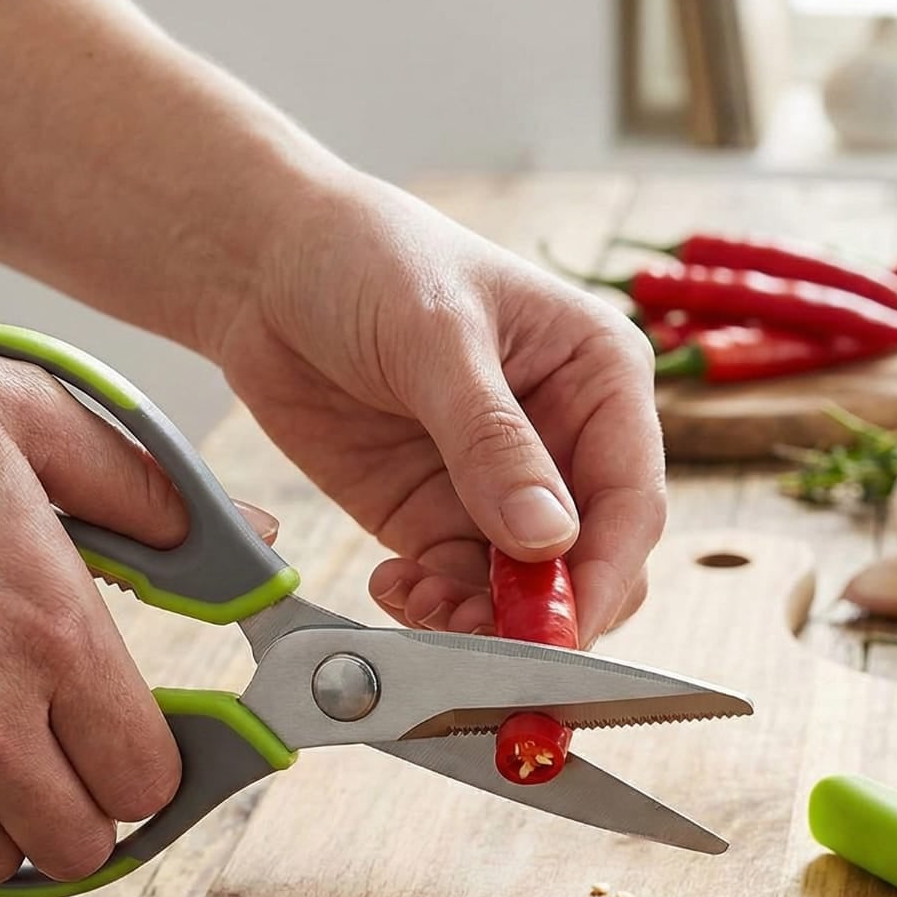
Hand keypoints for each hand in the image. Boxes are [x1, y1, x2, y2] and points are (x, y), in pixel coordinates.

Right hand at [0, 308, 201, 884]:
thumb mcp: (25, 415)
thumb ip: (146, 487)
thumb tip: (243, 536)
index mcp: (49, 630)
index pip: (147, 779)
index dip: (154, 769)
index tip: (143, 744)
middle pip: (77, 846)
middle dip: (89, 811)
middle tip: (73, 759)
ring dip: (6, 823)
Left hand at [213, 173, 664, 645]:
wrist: (263, 264)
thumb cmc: (365, 258)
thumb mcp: (435, 338)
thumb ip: (492, 442)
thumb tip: (550, 540)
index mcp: (599, 376)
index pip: (632, 499)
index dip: (604, 574)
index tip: (563, 629)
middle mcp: (564, 439)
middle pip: (593, 560)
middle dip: (547, 611)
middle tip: (485, 638)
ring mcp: (500, 486)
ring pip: (527, 592)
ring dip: (483, 621)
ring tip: (421, 608)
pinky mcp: (437, 516)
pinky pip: (461, 591)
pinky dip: (435, 609)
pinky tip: (395, 587)